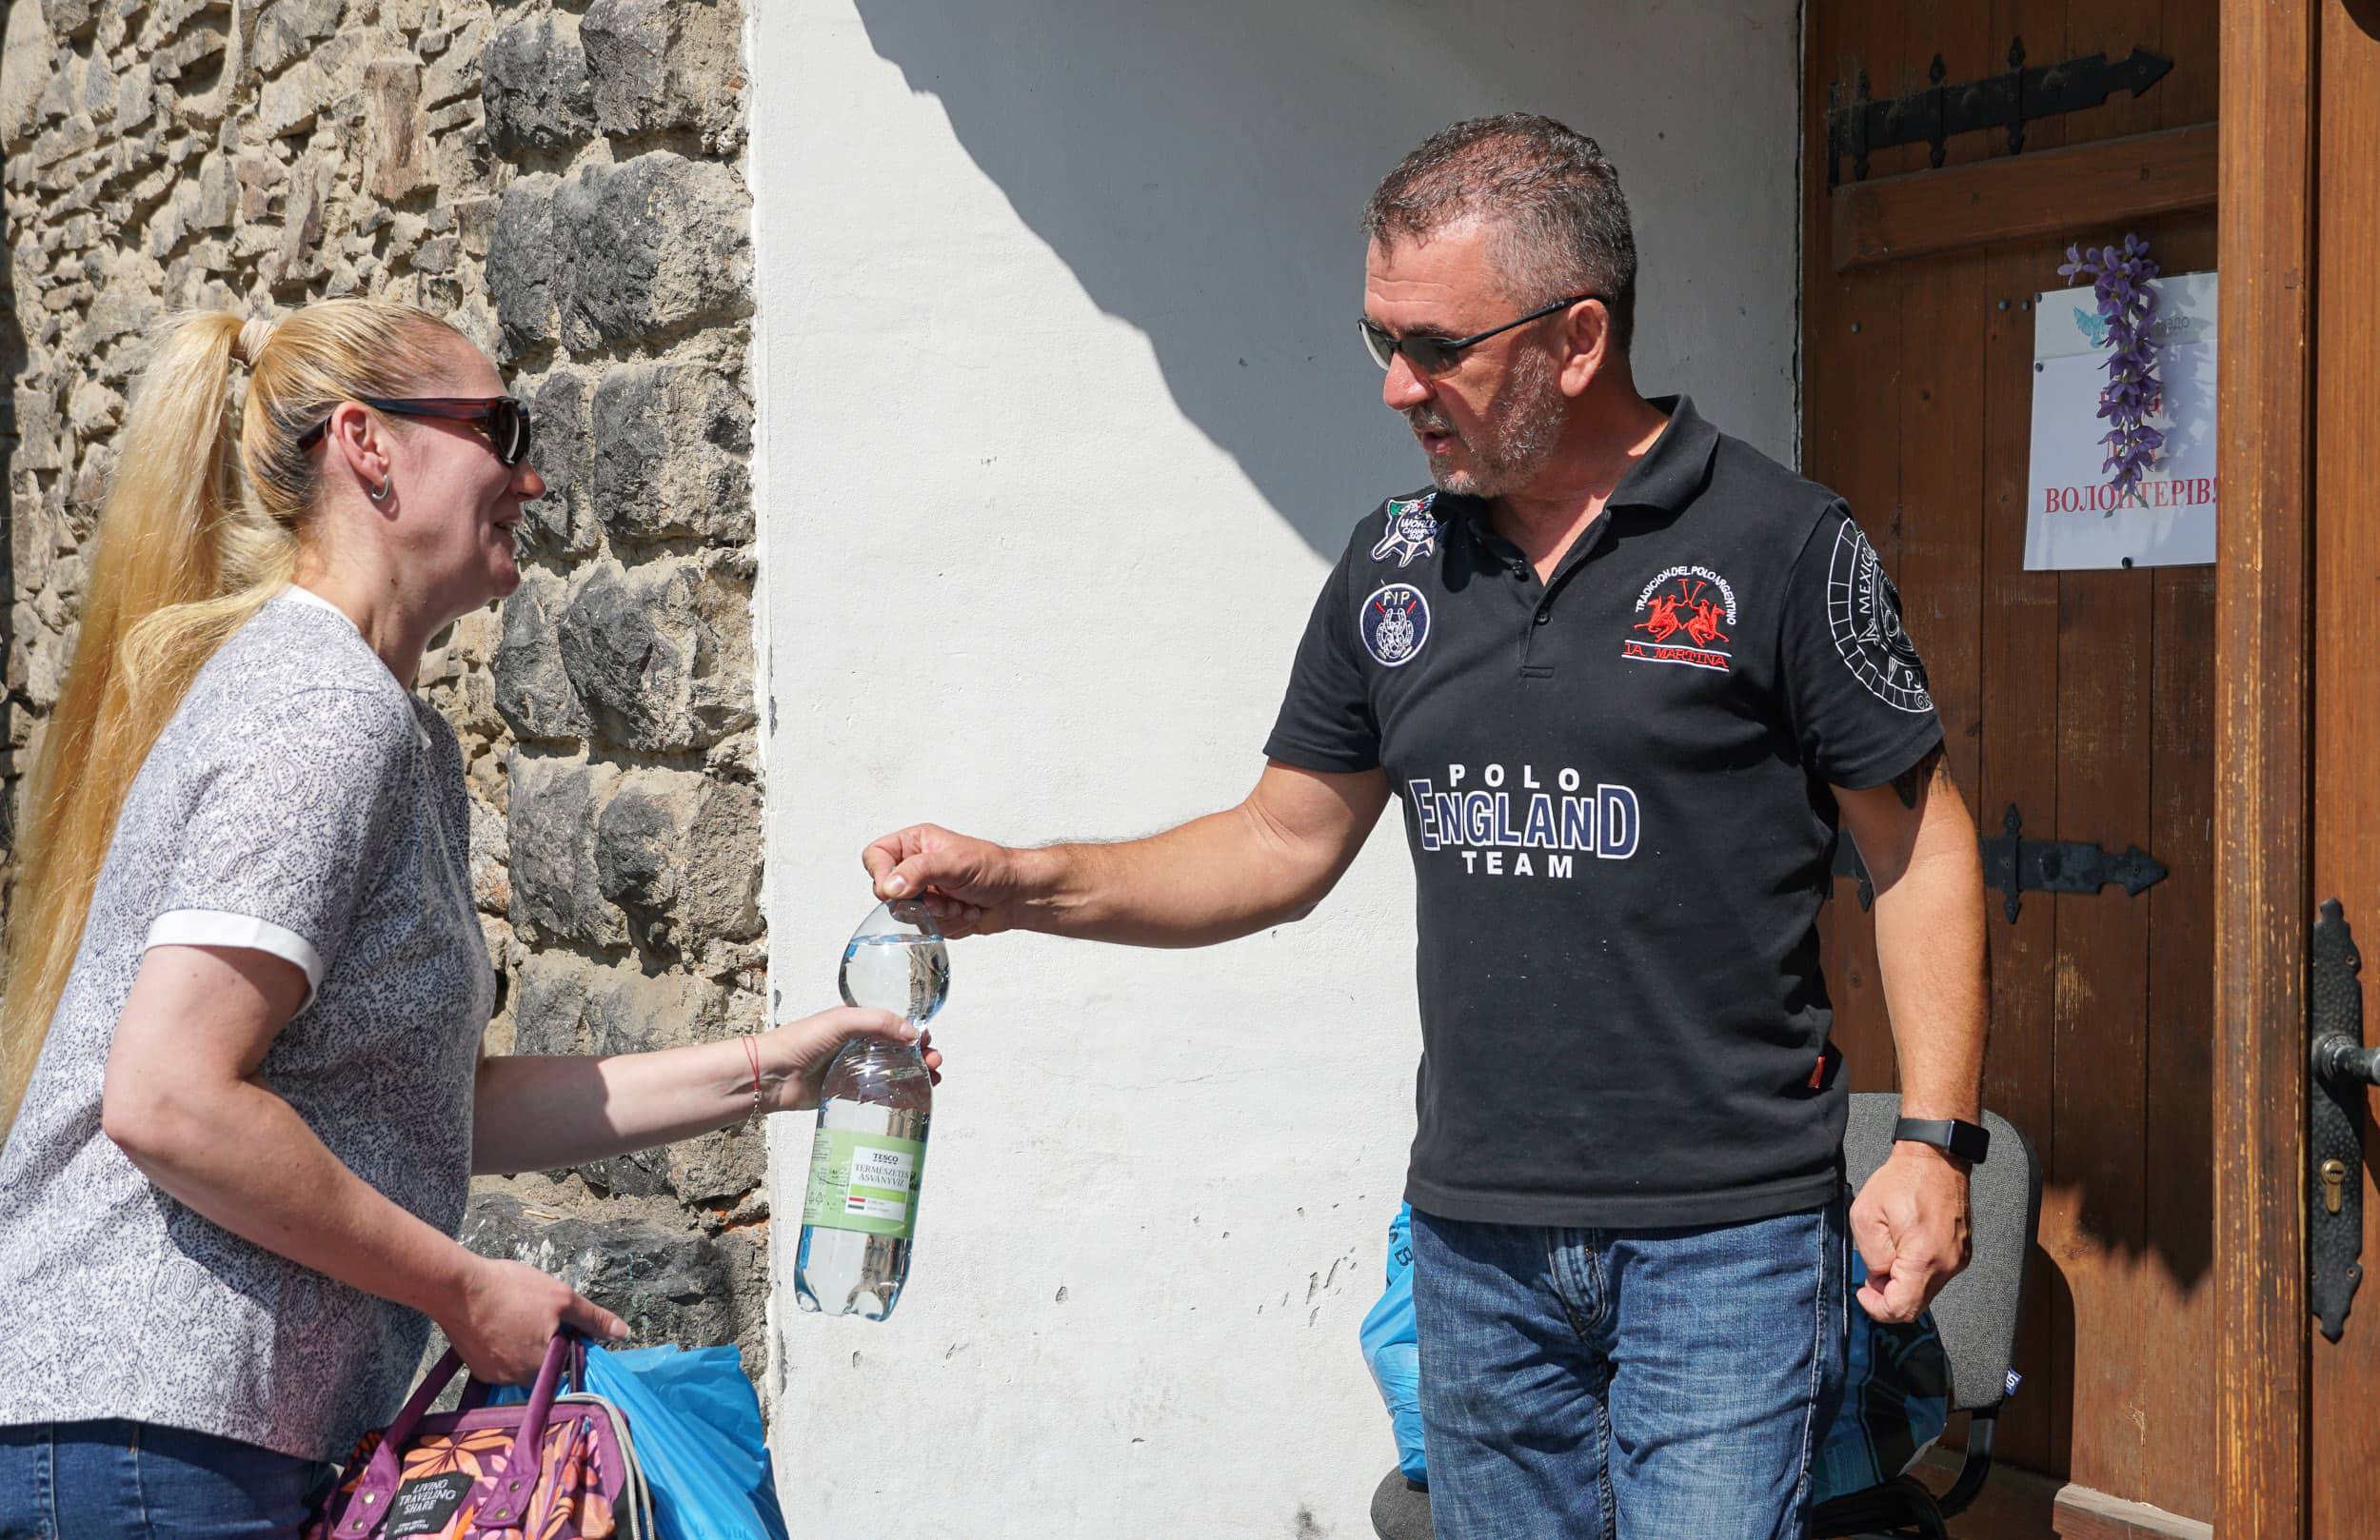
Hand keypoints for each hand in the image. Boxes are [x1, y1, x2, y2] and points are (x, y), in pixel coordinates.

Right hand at [438, 1256, 627, 1384]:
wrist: (457, 1288)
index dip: (570, 1339)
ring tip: (516, 1317)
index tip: (561, 1321)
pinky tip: (500, 1325)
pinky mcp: (478, 1370)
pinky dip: (505, 1348)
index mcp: (545, 1365)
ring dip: (526, 1346)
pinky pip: (502, 1364)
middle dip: (548, 1343)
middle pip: (547, 1365)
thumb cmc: (512, 1289)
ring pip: (524, 1365)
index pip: (571, 1361)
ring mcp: (496, 1377)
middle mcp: (519, 1380)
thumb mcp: (562, 1297)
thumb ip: (593, 1319)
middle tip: (536, 1315)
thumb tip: (622, 1333)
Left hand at [756, 1006, 944, 1111]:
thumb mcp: (842, 1020)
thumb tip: (912, 1033)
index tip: (928, 1040)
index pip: (894, 1025)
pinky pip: (878, 1092)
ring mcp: (853, 1069)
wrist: (772, 1075)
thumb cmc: (801, 1041)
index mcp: (857, 1023)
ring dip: (916, 1074)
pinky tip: (912, 1098)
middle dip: (922, 1055)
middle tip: (935, 1063)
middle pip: (899, 1049)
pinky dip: (898, 1094)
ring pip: (893, 1071)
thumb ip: (877, 1022)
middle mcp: (857, 1045)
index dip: (915, 1032)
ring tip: (932, 1079)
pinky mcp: (847, 1092)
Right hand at [860, 823, 1030, 937]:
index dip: (882, 875)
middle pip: (887, 892)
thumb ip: (919, 871)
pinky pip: (924, 929)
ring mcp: (923, 893)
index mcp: (914, 843)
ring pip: (906, 915)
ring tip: (960, 902)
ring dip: (938, 913)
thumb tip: (890, 886)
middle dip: (919, 900)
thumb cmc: (993, 868)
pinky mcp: (933, 915)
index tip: (899, 889)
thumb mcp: (954, 863)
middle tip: (941, 896)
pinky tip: (965, 911)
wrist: (1017, 895)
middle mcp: (915, 867)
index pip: (875, 857)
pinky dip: (948, 924)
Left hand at [1848, 1143, 1971, 1322]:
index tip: (1864, 1292)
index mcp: (1924, 1258)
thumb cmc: (1902, 1181)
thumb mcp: (1866, 1216)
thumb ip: (1871, 1256)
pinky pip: (1936, 1275)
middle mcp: (1948, 1264)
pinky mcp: (1961, 1252)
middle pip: (1916, 1304)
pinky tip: (1904, 1248)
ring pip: (1926, 1291)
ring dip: (1903, 1282)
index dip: (1877, 1307)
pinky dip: (1916, 1271)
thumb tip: (1880, 1277)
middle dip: (1889, 1295)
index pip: (1902, 1308)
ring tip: (1889, 1252)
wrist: (1935, 1158)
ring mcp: (1958, 1259)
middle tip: (1873, 1273)